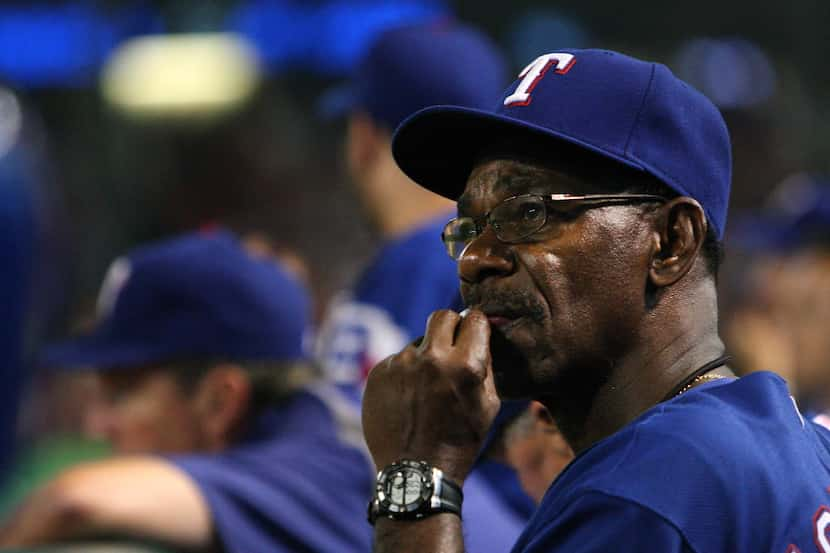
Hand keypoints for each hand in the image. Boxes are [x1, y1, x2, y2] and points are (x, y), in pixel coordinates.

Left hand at [362, 309, 500, 483]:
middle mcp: (431, 358)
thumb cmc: (460, 440)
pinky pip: (398, 360)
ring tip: (427, 391)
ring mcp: (401, 364)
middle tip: (452, 347)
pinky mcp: (378, 372)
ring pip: (419, 342)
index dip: (476, 326)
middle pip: (442, 316)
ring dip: (426, 357)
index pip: (474, 319)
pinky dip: (405, 373)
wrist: (416, 472)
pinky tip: (408, 399)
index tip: (474, 333)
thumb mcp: (488, 404)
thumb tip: (480, 332)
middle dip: (451, 326)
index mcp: (465, 365)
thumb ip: (485, 364)